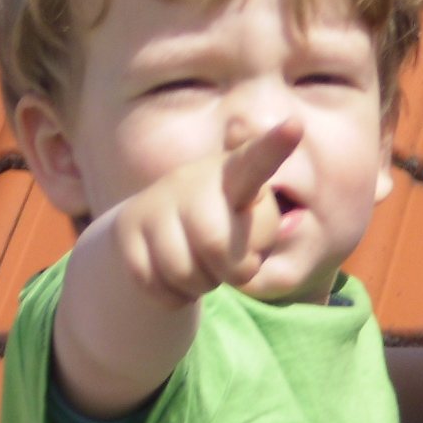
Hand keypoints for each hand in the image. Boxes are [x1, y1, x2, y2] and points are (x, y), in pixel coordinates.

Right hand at [109, 118, 301, 308]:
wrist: (157, 225)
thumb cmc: (227, 225)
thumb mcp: (252, 225)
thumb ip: (260, 233)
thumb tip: (241, 253)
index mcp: (235, 173)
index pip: (257, 162)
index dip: (275, 147)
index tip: (296, 126)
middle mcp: (192, 179)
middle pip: (216, 241)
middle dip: (234, 269)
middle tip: (234, 265)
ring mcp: (155, 202)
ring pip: (183, 271)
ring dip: (202, 285)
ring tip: (204, 266)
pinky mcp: (127, 230)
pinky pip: (154, 284)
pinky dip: (174, 296)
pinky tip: (176, 277)